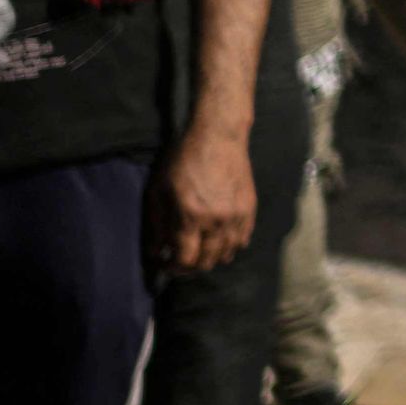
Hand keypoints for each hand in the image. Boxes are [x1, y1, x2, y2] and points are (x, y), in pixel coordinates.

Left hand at [150, 120, 255, 271]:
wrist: (218, 136)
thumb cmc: (183, 161)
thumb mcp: (158, 191)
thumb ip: (156, 225)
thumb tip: (156, 252)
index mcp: (191, 217)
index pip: (185, 260)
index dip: (172, 268)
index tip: (164, 264)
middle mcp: (216, 220)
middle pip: (207, 262)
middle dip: (190, 267)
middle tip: (179, 260)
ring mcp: (237, 215)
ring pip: (227, 254)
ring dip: (211, 258)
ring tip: (199, 251)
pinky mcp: (250, 208)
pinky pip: (243, 239)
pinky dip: (231, 246)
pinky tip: (219, 240)